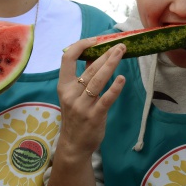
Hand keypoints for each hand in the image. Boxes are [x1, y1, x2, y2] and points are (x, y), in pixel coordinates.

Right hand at [55, 39, 125, 159]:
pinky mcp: (94, 116)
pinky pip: (105, 99)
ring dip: (110, 64)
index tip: (96, 40)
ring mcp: (82, 106)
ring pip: (97, 80)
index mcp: (63, 86)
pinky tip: (122, 78)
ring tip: (122, 52)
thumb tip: (95, 54)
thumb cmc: (76, 116)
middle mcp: (71, 94)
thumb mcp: (73, 95)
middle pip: (89, 68)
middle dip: (105, 54)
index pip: (67, 59)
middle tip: (120, 45)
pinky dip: (114, 88)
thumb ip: (83, 76)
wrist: (73, 145)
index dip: (81, 46)